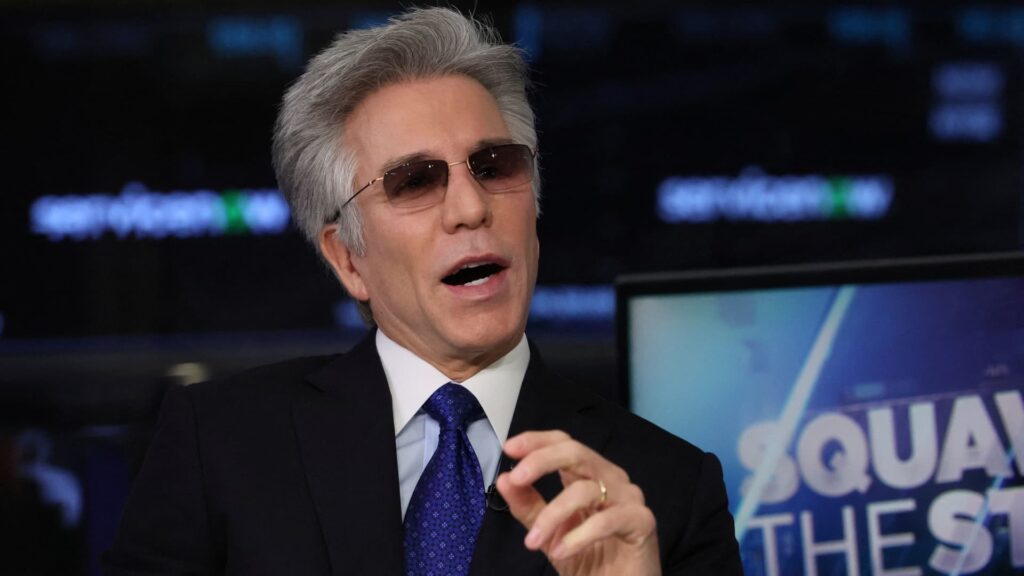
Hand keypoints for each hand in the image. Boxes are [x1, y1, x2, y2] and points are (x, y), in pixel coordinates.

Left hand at [495, 430, 660, 575]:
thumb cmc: (589, 560)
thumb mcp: (549, 532)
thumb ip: (528, 506)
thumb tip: (504, 480)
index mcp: (589, 475)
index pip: (564, 443)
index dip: (537, 441)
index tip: (509, 448)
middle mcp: (611, 479)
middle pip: (576, 453)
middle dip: (542, 461)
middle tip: (517, 478)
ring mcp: (629, 498)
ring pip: (585, 490)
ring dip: (552, 515)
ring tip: (534, 542)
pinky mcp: (642, 522)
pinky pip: (606, 520)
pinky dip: (578, 536)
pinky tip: (561, 552)